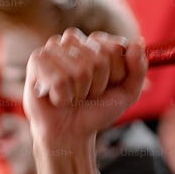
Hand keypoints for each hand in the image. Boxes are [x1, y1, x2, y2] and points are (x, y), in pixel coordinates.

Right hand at [24, 29, 146, 148]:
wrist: (71, 132)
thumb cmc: (96, 109)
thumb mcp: (127, 93)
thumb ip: (138, 68)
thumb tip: (137, 43)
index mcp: (97, 43)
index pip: (116, 47)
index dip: (117, 73)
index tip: (109, 84)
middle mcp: (75, 41)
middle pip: (99, 58)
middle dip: (98, 85)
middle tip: (87, 93)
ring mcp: (55, 48)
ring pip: (80, 70)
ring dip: (79, 92)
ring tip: (72, 95)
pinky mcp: (37, 60)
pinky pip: (59, 79)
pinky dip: (63, 96)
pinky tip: (56, 98)